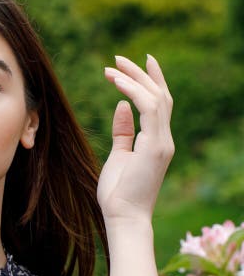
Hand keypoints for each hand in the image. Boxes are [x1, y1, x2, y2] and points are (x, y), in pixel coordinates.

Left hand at [97, 55, 174, 223]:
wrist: (123, 217)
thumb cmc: (118, 193)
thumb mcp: (119, 156)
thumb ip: (123, 131)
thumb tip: (121, 105)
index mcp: (156, 141)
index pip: (159, 104)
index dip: (151, 81)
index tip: (138, 62)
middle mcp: (164, 139)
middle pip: (159, 96)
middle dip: (140, 74)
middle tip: (119, 58)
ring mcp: (162, 142)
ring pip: (155, 99)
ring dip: (133, 80)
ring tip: (111, 68)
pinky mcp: (155, 146)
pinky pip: (148, 109)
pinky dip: (133, 93)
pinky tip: (117, 83)